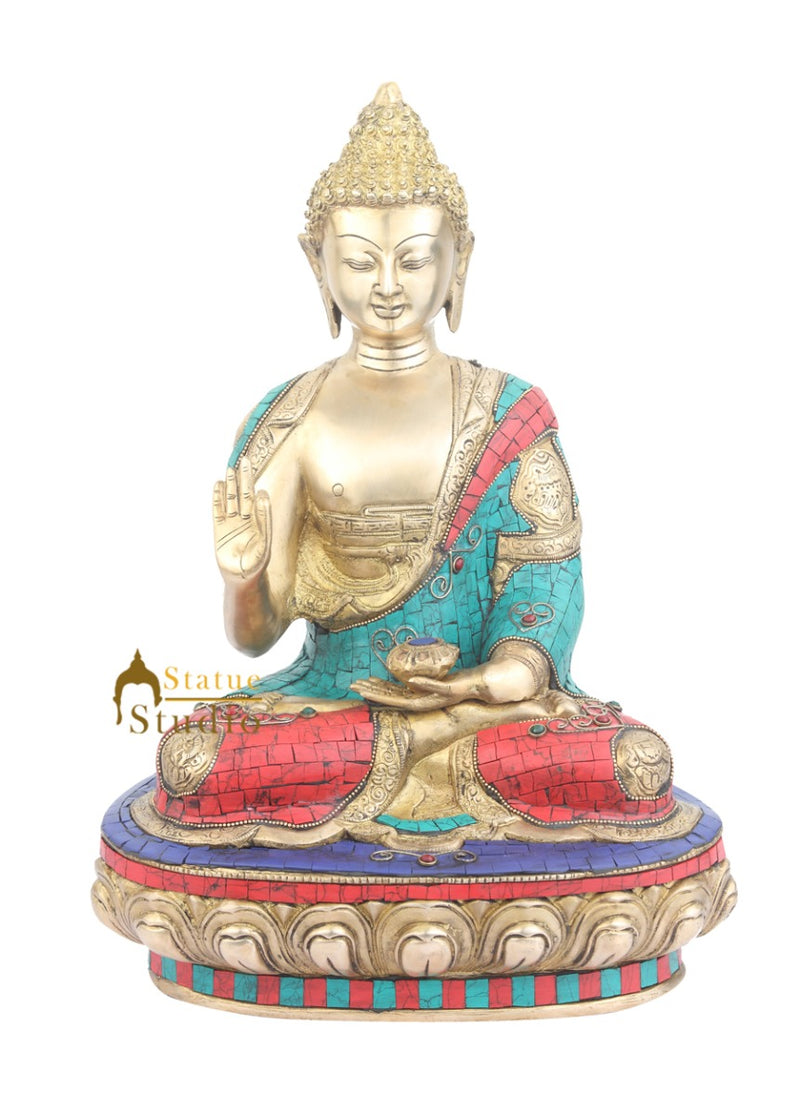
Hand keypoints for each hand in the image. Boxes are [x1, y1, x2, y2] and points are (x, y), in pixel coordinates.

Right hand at [213, 456, 270, 581]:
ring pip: (231, 499)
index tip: (254, 470)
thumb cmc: (256, 563)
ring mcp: (232, 523)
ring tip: (229, 468)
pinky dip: (218, 498)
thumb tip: (263, 496)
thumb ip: (264, 520)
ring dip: (230, 484)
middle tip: (243, 460)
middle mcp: (245, 519)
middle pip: (244, 494)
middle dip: (243, 478)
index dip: (254, 484)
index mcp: (259, 521)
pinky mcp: (220, 529)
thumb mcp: (264, 543)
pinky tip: (218, 485)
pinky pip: (218, 510)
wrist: (241, 578)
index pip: (256, 499)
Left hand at [350, 676, 455, 710]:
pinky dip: (386, 684)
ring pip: (390, 692)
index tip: (361, 690)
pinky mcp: (419, 690)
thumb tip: (411, 682)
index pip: (392, 699)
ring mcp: (416, 696)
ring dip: (375, 687)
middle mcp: (414, 701)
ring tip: (359, 682)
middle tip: (351, 685)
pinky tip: (377, 680)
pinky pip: (398, 688)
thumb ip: (429, 685)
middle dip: (369, 690)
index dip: (375, 695)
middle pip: (387, 696)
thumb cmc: (460, 687)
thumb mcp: (446, 687)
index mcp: (418, 702)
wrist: (473, 686)